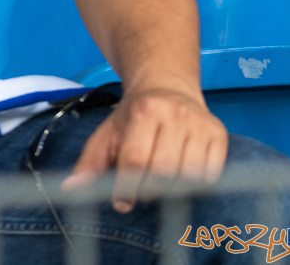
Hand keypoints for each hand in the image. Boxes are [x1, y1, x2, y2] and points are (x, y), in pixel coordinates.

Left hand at [61, 85, 227, 211]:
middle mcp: (175, 114)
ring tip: (161, 184)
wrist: (166, 86)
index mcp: (143, 111)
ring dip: (173, 189)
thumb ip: (89, 162)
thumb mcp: (107, 133)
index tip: (121, 202)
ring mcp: (200, 124)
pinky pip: (211, 173)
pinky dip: (196, 184)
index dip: (127, 187)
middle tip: (142, 192)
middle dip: (150, 189)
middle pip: (163, 170)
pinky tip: (182, 178)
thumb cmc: (134, 116)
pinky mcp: (219, 134)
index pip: (135, 159)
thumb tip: (70, 189)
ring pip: (189, 175)